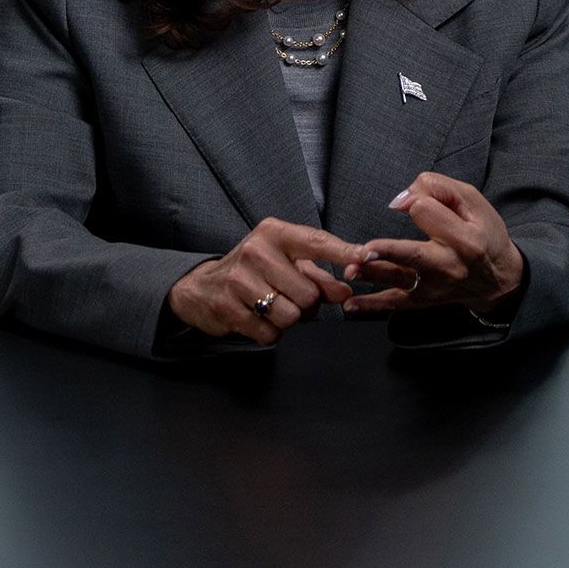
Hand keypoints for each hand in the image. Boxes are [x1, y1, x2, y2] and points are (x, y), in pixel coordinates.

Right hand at [167, 217, 361, 344]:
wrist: (202, 287)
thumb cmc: (254, 271)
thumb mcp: (285, 263)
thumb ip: (320, 276)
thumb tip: (346, 291)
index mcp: (274, 233)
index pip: (315, 241)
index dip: (343, 251)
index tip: (366, 257)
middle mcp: (256, 251)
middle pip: (308, 293)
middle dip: (307, 304)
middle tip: (291, 297)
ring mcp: (239, 279)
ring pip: (291, 316)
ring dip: (289, 320)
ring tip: (273, 307)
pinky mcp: (228, 307)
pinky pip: (270, 333)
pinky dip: (270, 332)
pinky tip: (257, 318)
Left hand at [344, 174, 523, 313]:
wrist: (497, 279)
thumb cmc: (484, 234)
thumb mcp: (473, 202)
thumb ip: (439, 189)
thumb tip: (402, 198)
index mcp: (465, 238)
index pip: (430, 213)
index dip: (416, 201)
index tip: (414, 200)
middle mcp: (448, 265)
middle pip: (415, 255)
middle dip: (389, 251)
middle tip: (366, 250)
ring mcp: (433, 286)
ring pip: (399, 280)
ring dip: (373, 275)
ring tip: (351, 270)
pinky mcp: (422, 299)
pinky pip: (394, 303)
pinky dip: (371, 306)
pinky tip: (351, 304)